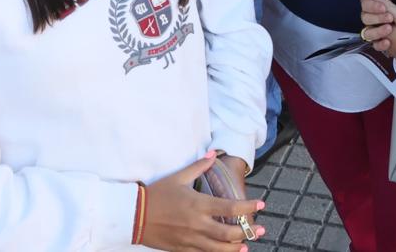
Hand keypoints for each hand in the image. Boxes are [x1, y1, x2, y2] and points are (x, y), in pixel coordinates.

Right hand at [141, 154, 264, 250]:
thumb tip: (213, 153)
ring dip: (235, 248)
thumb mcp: (178, 177)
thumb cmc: (157, 194)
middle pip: (228, 233)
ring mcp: (190, 239)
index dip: (248, 207)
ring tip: (247, 245)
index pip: (230, 208)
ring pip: (218, 249)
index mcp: (198, 204)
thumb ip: (198, 166)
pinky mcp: (182, 249)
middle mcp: (197, 224)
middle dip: (248, 232)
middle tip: (261, 230)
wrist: (133, 216)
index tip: (262, 204)